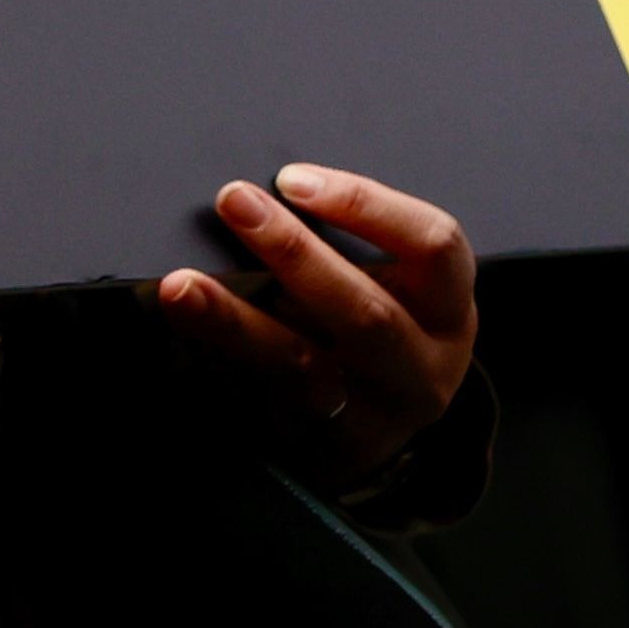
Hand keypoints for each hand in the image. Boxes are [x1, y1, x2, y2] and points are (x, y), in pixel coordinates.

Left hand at [158, 165, 474, 484]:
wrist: (372, 435)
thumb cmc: (372, 331)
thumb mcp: (387, 287)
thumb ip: (342, 243)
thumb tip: (257, 194)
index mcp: (447, 310)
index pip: (435, 246)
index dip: (368, 205)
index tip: (292, 179)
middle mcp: (424, 367)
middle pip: (367, 312)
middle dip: (294, 252)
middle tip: (234, 201)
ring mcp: (376, 415)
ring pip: (305, 367)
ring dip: (236, 321)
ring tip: (181, 285)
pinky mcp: (324, 448)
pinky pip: (264, 404)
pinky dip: (220, 364)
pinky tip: (184, 335)